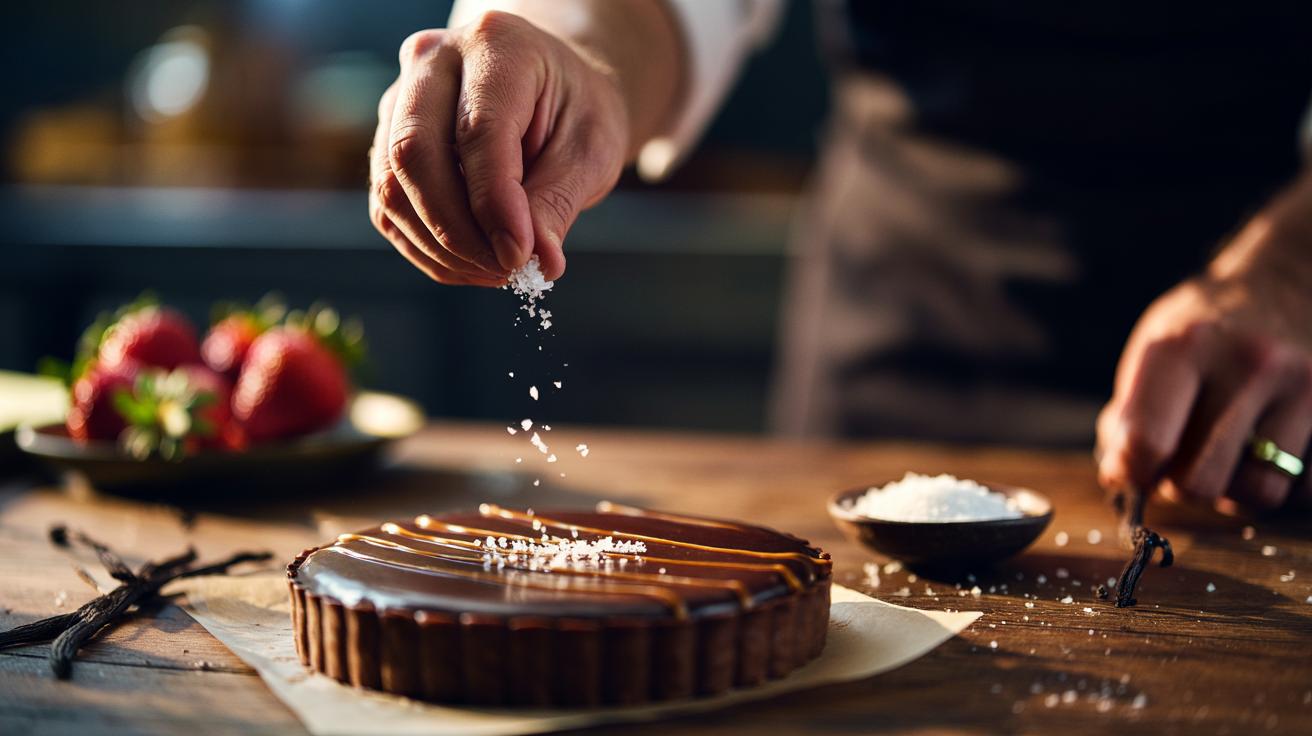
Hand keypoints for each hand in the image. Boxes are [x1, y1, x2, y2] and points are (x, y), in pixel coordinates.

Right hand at [368, 11, 632, 284]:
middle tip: (508, 269)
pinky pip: (389, 209)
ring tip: (500, 270)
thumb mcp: (591, 150)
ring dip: (443, 248)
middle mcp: (432, 61)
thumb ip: (559, 202)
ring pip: (392, 188)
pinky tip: (475, 264)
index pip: (478, 132)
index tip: (521, 257)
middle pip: (414, 153)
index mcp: (494, 44)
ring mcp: (399, 100)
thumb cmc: (577, 113)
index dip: (495, 204)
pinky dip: (430, 250)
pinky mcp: (386, 143)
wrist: (554, 93)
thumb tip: (538, 262)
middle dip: (458, 230)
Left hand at [1097, 205, 1311, 510]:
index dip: (1133, 472)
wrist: (1287, 285)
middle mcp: (1249, 364)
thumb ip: (1129, 417)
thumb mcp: (1154, 352)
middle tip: (1184, 459)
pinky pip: (1306, 490)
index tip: (1135, 471)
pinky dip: (1284, 484)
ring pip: (1258, 493)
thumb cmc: (1206, 332)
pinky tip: (1271, 450)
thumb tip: (1123, 476)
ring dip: (1235, 490)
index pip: (1147, 443)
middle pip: (1200, 482)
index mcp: (1183, 348)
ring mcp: (1304, 385)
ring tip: (1229, 455)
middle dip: (1182, 484)